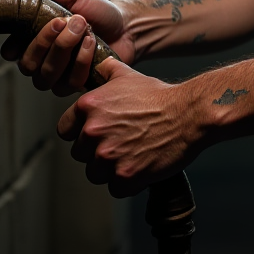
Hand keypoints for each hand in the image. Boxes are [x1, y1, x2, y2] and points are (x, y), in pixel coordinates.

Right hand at [0, 0, 136, 95]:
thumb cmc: (98, 12)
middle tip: (64, 21)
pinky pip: (70, 81)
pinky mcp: (76, 85)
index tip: (31, 26)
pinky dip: (82, 59)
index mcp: (34, 40)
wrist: (125, 26)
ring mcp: (58, 77)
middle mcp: (42, 62)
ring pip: (47, 75)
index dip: (15, 45)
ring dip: (65, 48)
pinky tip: (92, 43)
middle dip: (45, 41)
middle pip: (28, 65)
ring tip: (84, 28)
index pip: (11, 52)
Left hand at [57, 57, 201, 196]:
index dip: (80, 132)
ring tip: (131, 154)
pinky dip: (127, 182)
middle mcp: (93, 132)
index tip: (96, 133)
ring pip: (95, 173)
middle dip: (96, 151)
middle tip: (120, 143)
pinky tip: (140, 165)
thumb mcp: (127, 75)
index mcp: (88, 107)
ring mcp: (108, 156)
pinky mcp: (124, 176)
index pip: (64, 130)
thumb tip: (95, 65)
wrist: (188, 114)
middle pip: (80, 154)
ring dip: (110, 168)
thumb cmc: (159, 96)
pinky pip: (115, 188)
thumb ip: (105, 70)